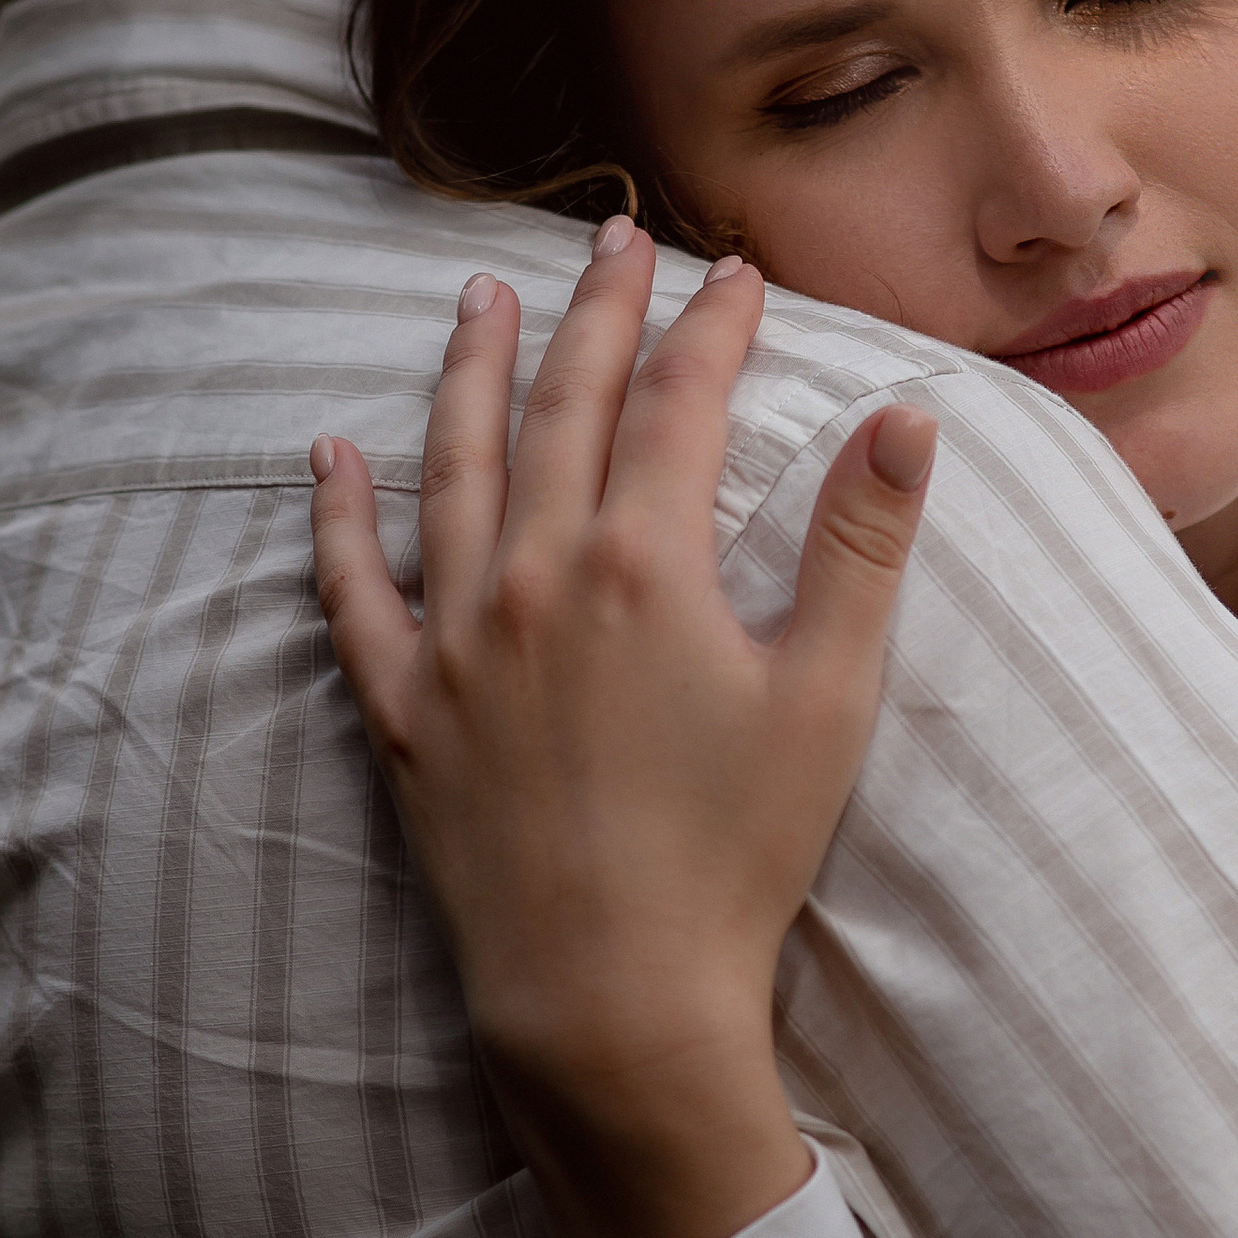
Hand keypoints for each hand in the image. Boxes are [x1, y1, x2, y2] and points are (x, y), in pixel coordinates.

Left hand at [310, 223, 936, 1237]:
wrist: (609, 997)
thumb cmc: (735, 856)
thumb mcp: (828, 696)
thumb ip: (862, 544)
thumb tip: (908, 416)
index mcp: (643, 564)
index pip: (678, 404)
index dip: (710, 327)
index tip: (732, 271)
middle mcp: (535, 577)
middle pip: (564, 408)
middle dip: (595, 312)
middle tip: (615, 240)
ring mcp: (456, 640)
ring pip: (453, 468)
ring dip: (470, 373)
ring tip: (477, 300)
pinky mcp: (404, 709)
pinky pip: (353, 589)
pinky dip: (338, 516)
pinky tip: (329, 458)